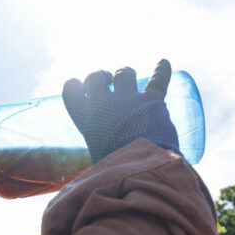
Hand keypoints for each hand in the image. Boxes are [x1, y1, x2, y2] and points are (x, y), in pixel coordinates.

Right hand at [62, 59, 179, 162]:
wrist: (142, 169)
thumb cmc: (116, 171)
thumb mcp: (96, 158)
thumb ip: (98, 148)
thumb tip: (99, 165)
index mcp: (87, 120)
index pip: (70, 91)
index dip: (74, 86)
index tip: (79, 87)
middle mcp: (105, 104)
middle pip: (95, 77)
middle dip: (100, 76)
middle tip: (106, 82)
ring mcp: (128, 99)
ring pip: (124, 73)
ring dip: (125, 74)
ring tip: (127, 79)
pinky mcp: (152, 100)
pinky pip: (158, 79)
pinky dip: (161, 71)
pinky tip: (163, 63)